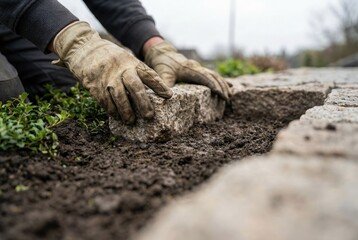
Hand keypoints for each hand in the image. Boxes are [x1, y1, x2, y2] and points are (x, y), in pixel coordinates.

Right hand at [51, 21, 172, 124]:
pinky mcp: (95, 85)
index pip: (149, 74)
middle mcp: (121, 69)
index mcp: (132, 62)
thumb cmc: (111, 58)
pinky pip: (105, 101)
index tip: (168, 96)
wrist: (84, 49)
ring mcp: (107, 77)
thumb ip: (137, 73)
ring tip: (131, 121)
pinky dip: (112, 110)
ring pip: (119, 97)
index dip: (159, 85)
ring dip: (126, 111)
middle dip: (143, 103)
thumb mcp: (126, 59)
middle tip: (149, 116)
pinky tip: (117, 116)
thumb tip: (150, 94)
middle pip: (135, 87)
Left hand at [144, 40, 230, 101]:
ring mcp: (199, 68)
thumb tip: (168, 96)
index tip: (220, 93)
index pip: (204, 77)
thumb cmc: (163, 64)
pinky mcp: (199, 70)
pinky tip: (230, 87)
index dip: (213, 85)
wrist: (163, 54)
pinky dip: (221, 82)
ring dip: (223, 85)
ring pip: (215, 76)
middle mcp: (197, 67)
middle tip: (227, 99)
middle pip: (213, 77)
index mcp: (190, 69)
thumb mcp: (162, 74)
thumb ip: (165, 84)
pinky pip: (213, 76)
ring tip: (229, 96)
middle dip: (221, 87)